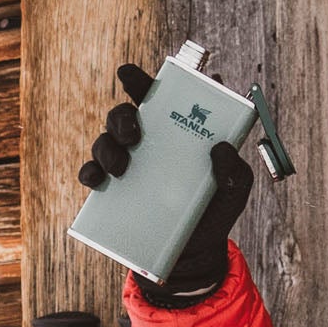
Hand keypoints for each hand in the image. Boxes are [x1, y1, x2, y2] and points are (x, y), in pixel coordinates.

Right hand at [79, 62, 252, 307]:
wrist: (197, 252)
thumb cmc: (215, 210)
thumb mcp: (235, 191)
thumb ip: (236, 171)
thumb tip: (222, 148)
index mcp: (174, 132)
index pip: (155, 98)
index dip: (140, 82)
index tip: (129, 75)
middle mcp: (147, 143)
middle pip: (124, 116)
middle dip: (122, 118)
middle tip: (132, 132)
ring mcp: (128, 165)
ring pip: (105, 141)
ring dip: (107, 147)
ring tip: (121, 167)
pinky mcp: (115, 191)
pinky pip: (93, 175)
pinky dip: (91, 174)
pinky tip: (96, 180)